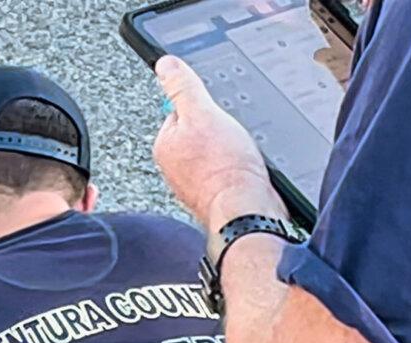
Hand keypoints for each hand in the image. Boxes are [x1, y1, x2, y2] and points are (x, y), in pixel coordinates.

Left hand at [152, 56, 286, 230]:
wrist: (245, 209)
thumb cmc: (224, 167)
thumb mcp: (202, 113)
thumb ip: (183, 87)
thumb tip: (165, 65)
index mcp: (164, 145)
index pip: (181, 110)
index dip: (203, 108)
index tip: (215, 117)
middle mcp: (173, 167)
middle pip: (199, 131)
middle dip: (218, 130)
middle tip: (229, 139)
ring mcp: (192, 183)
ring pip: (215, 152)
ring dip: (229, 150)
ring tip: (236, 156)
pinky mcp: (212, 194)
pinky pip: (226, 170)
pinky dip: (236, 167)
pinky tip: (242, 170)